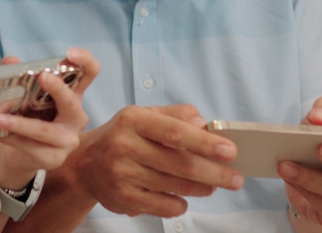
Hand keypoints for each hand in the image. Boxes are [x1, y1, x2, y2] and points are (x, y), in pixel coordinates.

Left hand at [0, 48, 98, 189]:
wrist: (20, 154)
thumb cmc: (27, 116)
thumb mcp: (23, 94)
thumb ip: (17, 75)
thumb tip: (9, 61)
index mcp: (72, 94)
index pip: (89, 73)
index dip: (85, 61)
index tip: (70, 54)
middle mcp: (75, 116)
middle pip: (72, 101)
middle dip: (58, 88)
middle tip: (41, 77)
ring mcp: (67, 139)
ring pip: (45, 130)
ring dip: (19, 123)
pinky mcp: (54, 159)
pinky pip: (30, 147)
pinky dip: (10, 138)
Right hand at [69, 104, 243, 217]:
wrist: (85, 163)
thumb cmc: (123, 136)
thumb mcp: (144, 116)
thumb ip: (175, 115)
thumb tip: (203, 123)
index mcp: (133, 120)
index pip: (175, 132)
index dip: (205, 142)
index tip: (231, 151)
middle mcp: (125, 146)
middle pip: (180, 164)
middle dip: (215, 173)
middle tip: (236, 178)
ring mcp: (123, 174)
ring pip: (176, 187)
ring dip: (202, 188)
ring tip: (213, 185)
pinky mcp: (123, 198)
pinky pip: (165, 206)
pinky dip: (181, 203)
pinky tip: (181, 195)